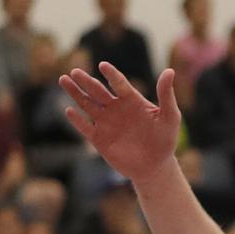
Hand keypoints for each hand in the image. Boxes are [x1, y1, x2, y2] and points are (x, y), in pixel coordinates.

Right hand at [59, 63, 180, 185]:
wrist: (156, 166)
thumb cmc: (165, 140)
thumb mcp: (170, 117)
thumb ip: (167, 95)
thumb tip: (170, 71)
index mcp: (131, 100)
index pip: (119, 84)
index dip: (111, 75)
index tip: (103, 66)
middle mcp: (115, 108)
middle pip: (98, 91)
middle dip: (86, 81)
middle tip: (75, 72)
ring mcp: (106, 122)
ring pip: (87, 104)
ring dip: (76, 93)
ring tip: (64, 79)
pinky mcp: (99, 139)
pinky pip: (85, 127)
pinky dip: (77, 120)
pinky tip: (69, 110)